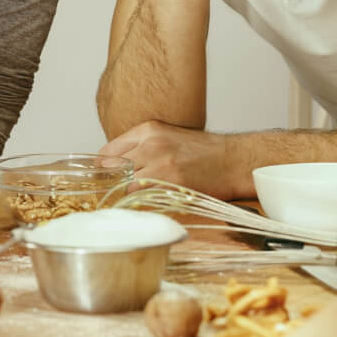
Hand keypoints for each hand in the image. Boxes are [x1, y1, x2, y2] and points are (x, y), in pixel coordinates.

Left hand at [100, 121, 241, 199]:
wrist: (232, 160)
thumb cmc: (201, 152)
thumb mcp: (167, 137)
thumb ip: (140, 147)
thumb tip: (113, 167)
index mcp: (147, 130)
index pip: (107, 151)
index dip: (103, 169)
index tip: (105, 180)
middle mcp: (151, 144)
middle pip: (112, 169)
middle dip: (111, 184)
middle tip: (113, 195)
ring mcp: (160, 164)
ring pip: (124, 186)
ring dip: (124, 196)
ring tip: (129, 203)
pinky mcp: (172, 182)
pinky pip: (143, 198)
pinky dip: (139, 204)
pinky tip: (144, 206)